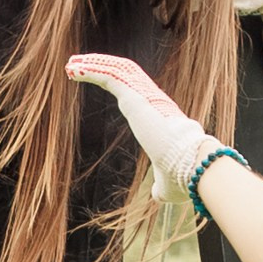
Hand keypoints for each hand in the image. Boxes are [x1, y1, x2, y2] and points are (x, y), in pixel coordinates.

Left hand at [66, 51, 222, 202]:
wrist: (191, 168)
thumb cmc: (183, 176)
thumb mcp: (166, 184)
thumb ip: (160, 186)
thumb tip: (159, 196)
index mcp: (159, 114)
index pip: (134, 90)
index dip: (116, 82)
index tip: (99, 79)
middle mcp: (153, 100)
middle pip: (123, 74)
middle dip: (100, 66)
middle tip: (77, 66)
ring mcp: (145, 96)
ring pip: (115, 70)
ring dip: (92, 65)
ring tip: (71, 65)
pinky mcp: (134, 98)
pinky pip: (109, 77)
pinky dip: (91, 71)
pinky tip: (74, 71)